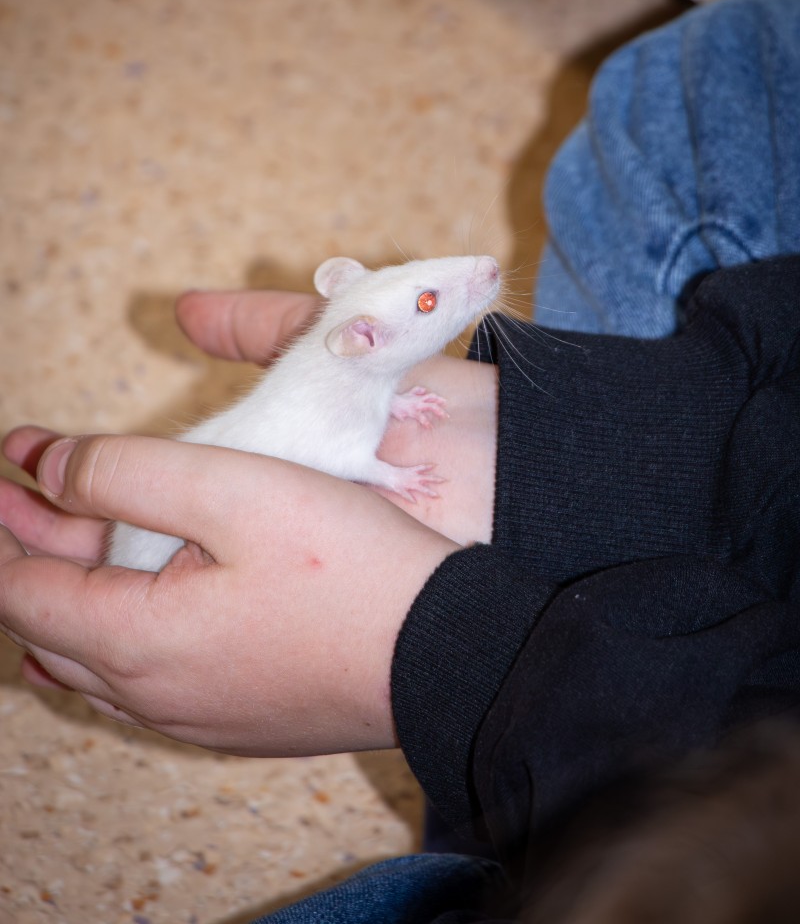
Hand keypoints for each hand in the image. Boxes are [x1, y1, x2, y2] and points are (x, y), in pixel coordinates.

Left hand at [0, 287, 496, 751]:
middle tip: (19, 494)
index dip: (2, 527)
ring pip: (97, 657)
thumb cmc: (348, 565)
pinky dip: (118, 630)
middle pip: (52, 624)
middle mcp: (152, 695)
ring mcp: (197, 716)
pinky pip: (145, 679)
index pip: (19, 590)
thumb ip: (128, 473)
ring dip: (73, 591)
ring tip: (61, 543)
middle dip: (30, 551)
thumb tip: (50, 469)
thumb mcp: (235, 488)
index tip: (2, 472)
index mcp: (136, 640)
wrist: (448, 654)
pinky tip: (128, 612)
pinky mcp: (238, 718)